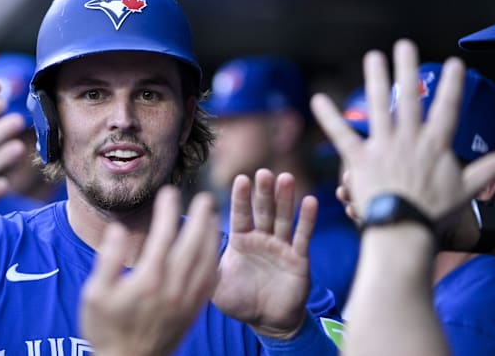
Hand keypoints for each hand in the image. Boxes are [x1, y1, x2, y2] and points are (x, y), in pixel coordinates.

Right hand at [81, 186, 219, 355]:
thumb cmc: (106, 330)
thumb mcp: (94, 295)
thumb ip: (107, 260)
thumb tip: (118, 230)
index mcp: (149, 280)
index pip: (164, 236)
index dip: (168, 211)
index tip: (170, 191)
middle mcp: (173, 288)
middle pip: (193, 244)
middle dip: (201, 218)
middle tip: (206, 197)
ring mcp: (186, 301)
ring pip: (206, 261)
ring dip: (212, 236)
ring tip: (213, 217)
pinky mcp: (193, 312)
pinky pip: (210, 282)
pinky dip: (215, 262)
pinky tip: (215, 251)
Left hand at [212, 169, 316, 338]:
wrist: (267, 322)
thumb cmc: (240, 301)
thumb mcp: (216, 284)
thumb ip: (205, 266)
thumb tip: (184, 249)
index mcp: (241, 241)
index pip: (240, 215)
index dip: (241, 198)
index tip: (241, 178)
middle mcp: (261, 239)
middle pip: (263, 211)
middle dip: (263, 192)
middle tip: (264, 172)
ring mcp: (281, 247)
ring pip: (283, 219)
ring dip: (285, 199)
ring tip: (286, 178)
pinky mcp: (299, 259)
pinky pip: (302, 237)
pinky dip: (307, 220)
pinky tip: (310, 201)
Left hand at [311, 39, 494, 227]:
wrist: (403, 230)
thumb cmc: (433, 212)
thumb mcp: (466, 190)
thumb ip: (486, 170)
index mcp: (435, 145)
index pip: (447, 108)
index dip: (451, 85)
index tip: (453, 63)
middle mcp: (409, 139)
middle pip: (410, 98)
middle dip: (407, 69)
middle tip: (404, 45)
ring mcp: (383, 147)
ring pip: (378, 106)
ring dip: (375, 79)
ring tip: (373, 57)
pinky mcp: (359, 158)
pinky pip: (341, 133)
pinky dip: (329, 116)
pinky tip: (317, 99)